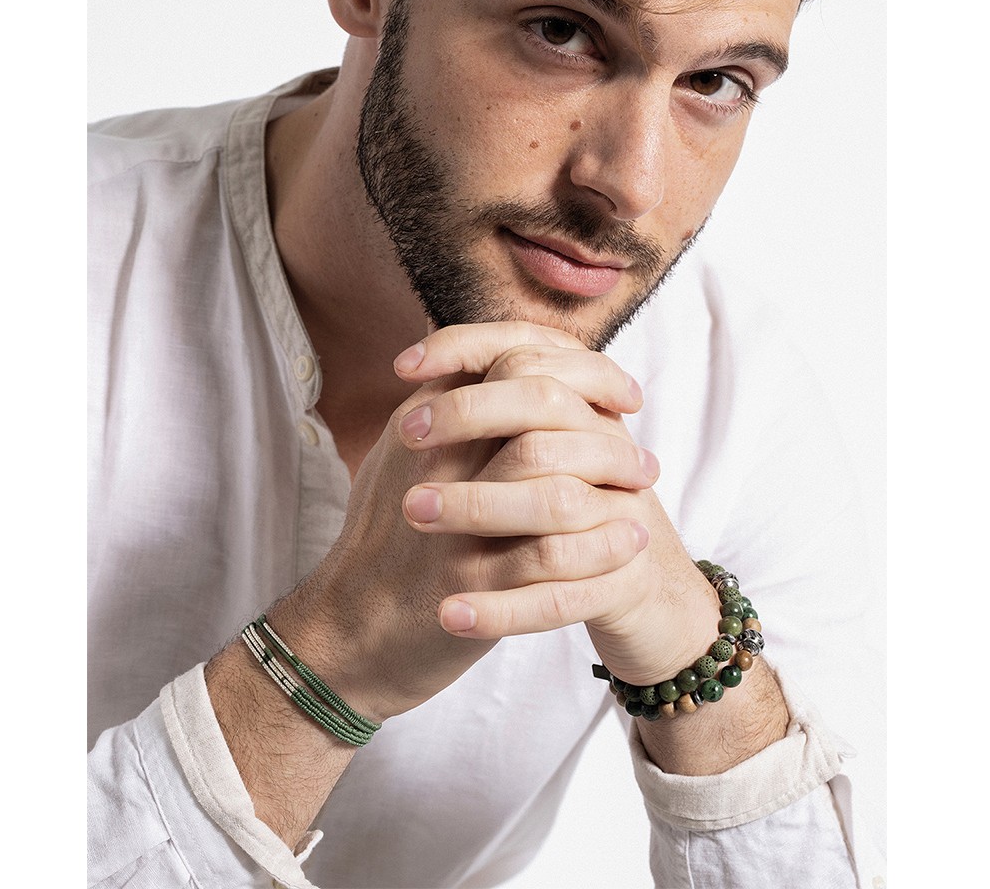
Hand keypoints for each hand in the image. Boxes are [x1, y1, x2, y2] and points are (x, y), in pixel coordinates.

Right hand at [285, 320, 663, 720]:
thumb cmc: (384, 538)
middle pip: (539, 405)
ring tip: (643, 493)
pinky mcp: (469, 584)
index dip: (578, 367)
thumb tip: (506, 364)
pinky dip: (601, 546)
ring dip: (611, 479)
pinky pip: (551, 558)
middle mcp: (438, 458)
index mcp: (425, 419)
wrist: (347, 630)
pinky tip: (631, 541)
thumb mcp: (400, 454)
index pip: (512, 358)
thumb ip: (446, 405)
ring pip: (554, 479)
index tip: (619, 393)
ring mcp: (454, 520)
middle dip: (604, 423)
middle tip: (638, 452)